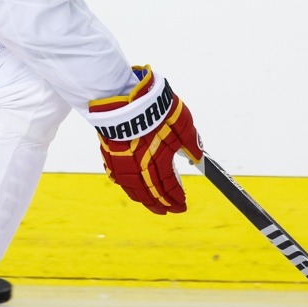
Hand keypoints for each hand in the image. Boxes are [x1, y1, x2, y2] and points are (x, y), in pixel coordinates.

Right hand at [85, 66, 201, 214]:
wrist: (122, 95)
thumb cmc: (154, 108)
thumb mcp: (181, 123)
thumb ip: (191, 142)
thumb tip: (198, 157)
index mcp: (157, 160)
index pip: (168, 188)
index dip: (175, 199)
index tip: (181, 205)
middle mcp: (138, 165)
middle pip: (149, 193)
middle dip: (160, 205)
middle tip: (167, 211)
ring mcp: (122, 160)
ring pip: (132, 188)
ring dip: (142, 199)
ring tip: (150, 204)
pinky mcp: (109, 152)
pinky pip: (117, 176)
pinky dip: (125, 185)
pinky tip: (129, 187)